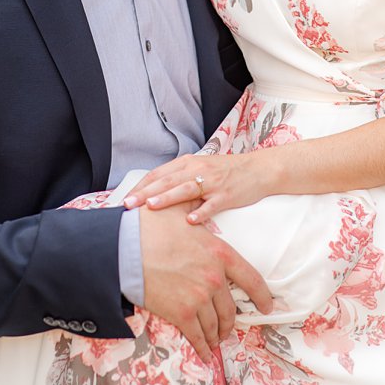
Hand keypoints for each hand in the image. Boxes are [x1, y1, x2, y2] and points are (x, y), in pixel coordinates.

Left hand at [125, 151, 272, 224]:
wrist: (259, 169)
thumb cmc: (228, 171)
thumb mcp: (201, 167)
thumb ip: (180, 176)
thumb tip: (153, 191)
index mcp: (189, 163)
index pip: (159, 173)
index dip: (141, 186)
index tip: (124, 198)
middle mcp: (199, 169)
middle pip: (168, 181)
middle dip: (145, 193)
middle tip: (127, 205)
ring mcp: (214, 182)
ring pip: (186, 189)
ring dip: (167, 198)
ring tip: (150, 207)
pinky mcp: (228, 195)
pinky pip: (212, 204)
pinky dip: (201, 212)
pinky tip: (190, 221)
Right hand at [138, 203, 272, 355]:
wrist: (124, 249)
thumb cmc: (150, 226)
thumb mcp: (180, 209)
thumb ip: (196, 205)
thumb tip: (198, 191)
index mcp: (220, 253)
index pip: (251, 278)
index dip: (262, 296)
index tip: (266, 306)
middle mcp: (215, 278)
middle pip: (231, 308)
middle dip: (231, 322)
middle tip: (229, 328)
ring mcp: (199, 297)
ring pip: (215, 324)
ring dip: (217, 335)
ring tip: (216, 340)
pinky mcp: (181, 313)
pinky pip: (197, 335)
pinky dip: (202, 346)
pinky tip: (205, 353)